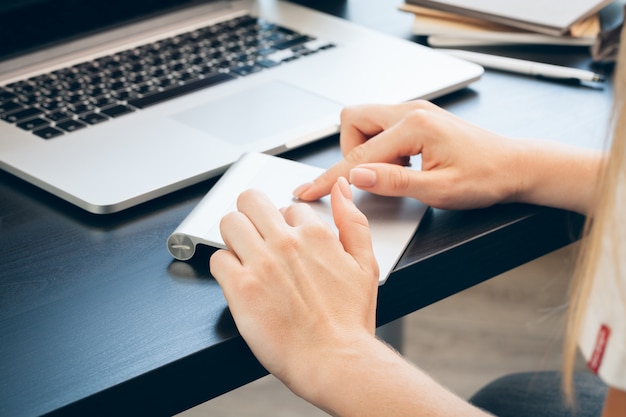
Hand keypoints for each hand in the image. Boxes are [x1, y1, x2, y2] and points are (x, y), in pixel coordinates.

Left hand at [210, 178, 379, 400]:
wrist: (335, 360)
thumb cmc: (350, 321)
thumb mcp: (365, 264)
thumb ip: (353, 222)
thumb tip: (342, 189)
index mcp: (315, 235)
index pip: (287, 207)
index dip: (285, 224)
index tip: (286, 243)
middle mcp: (286, 243)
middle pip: (250, 200)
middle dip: (251, 215)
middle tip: (256, 237)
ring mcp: (261, 263)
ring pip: (229, 223)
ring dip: (234, 237)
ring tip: (245, 258)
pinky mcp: (240, 288)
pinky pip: (217, 259)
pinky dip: (224, 268)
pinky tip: (239, 282)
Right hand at [293, 100, 524, 209]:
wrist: (515, 167)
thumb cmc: (486, 177)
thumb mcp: (438, 189)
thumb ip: (393, 181)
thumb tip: (356, 175)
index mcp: (415, 125)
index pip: (359, 154)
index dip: (331, 177)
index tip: (309, 190)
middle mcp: (412, 112)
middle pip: (354, 119)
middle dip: (350, 150)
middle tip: (370, 177)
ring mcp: (415, 113)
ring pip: (366, 122)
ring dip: (368, 150)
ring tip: (396, 173)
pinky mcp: (418, 121)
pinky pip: (383, 129)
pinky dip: (383, 150)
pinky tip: (404, 166)